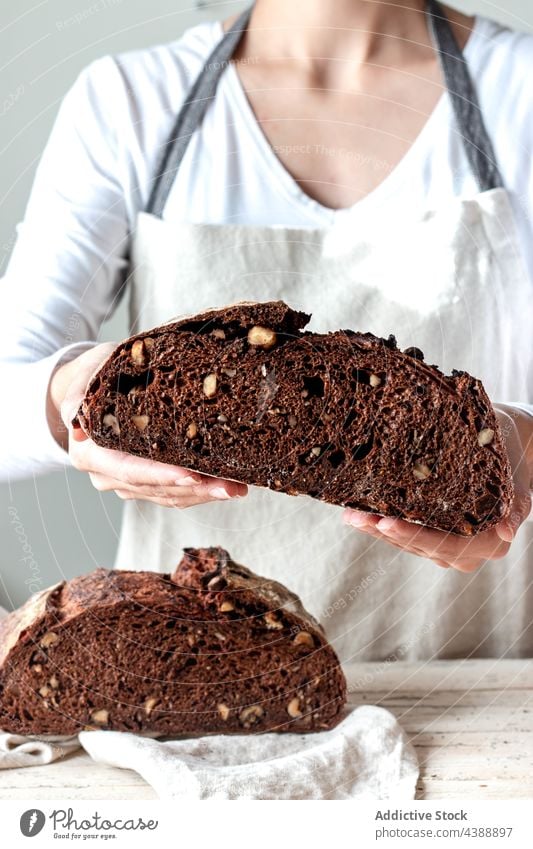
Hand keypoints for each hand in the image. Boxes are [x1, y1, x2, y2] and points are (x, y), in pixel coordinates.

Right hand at [49, 343, 247, 507]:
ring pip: (167, 495)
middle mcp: (106, 474)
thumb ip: (79, 397)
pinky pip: (173, 493)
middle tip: (228, 486)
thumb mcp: (88, 375)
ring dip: (203, 494)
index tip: (192, 475)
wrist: (94, 385)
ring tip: (236, 487)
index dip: (161, 475)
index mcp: (89, 452)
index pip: (129, 470)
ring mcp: (126, 482)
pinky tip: (226, 486)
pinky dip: (199, 491)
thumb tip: (74, 424)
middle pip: (154, 488)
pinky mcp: (145, 482)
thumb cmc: (98, 373)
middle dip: (194, 489)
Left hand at [343, 407, 531, 571]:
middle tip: (356, 517)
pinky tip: (357, 515)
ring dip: (377, 531)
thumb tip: (506, 532)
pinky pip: (405, 538)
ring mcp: (449, 549)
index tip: (387, 523)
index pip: (447, 544)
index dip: (415, 535)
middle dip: (386, 532)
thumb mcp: (515, 475)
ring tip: (349, 515)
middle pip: (421, 546)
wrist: (508, 445)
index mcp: (490, 542)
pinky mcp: (434, 539)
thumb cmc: (509, 454)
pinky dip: (382, 527)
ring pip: (408, 544)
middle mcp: (469, 552)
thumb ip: (515, 504)